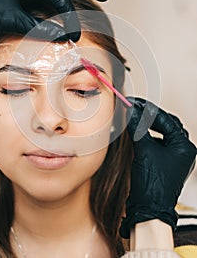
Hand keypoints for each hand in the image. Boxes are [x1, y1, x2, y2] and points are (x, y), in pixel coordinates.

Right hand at [120, 97, 196, 237]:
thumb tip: (129, 111)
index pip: (165, 119)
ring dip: (148, 124)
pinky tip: (137, 132)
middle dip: (149, 115)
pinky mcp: (165, 162)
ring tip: (134, 117)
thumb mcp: (144, 150)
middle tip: (133, 107)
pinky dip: (147, 135)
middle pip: (166, 123)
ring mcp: (174, 157)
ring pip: (162, 132)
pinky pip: (157, 142)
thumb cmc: (153, 184)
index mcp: (184, 146)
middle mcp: (182, 150)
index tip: (132, 103)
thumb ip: (137, 128)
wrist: (149, 209)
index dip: (146, 110)